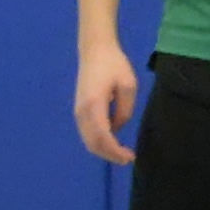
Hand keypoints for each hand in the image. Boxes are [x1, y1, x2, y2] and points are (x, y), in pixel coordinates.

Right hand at [73, 42, 138, 165]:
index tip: (130, 157)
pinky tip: (112, 141)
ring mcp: (78, 112)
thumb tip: (117, 128)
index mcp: (94, 105)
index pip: (103, 137)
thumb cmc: (114, 65)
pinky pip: (87, 133)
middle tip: (127, 158)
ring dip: (104, 150)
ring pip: (88, 141)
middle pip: (93, 144)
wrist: (94, 50)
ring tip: (121, 152)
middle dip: (110, 155)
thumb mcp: (128, 87)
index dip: (116, 151)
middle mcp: (82, 112)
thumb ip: (125, 111)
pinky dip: (99, 142)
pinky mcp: (79, 110)